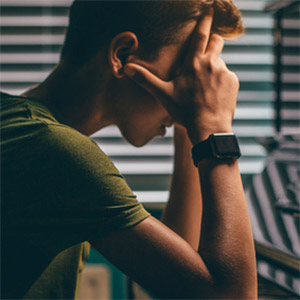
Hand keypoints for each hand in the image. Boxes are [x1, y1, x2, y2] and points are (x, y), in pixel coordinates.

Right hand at [124, 10, 238, 143]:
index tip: (210, 8)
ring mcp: (224, 72)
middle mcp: (211, 63)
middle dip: (213, 41)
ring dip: (213, 69)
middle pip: (217, 41)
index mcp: (193, 63)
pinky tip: (214, 95)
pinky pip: (228, 77)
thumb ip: (146, 80)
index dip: (205, 20)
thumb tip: (127, 69)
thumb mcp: (163, 94)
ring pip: (220, 62)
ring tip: (205, 87)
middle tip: (205, 54)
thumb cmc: (185, 111)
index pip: (201, 35)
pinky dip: (221, 82)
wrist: (208, 127)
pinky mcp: (233, 82)